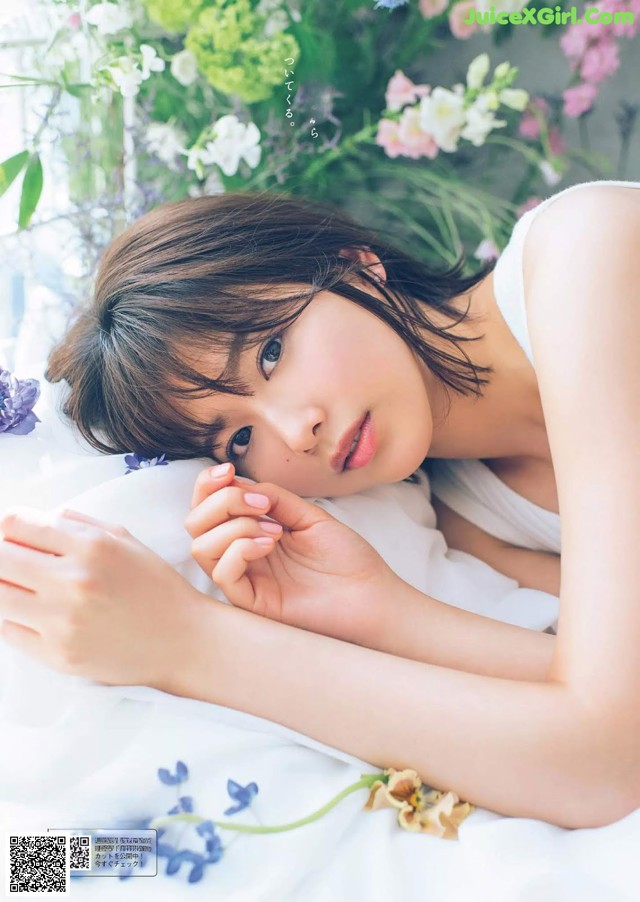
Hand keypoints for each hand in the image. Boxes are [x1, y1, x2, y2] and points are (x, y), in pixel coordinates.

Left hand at [0, 507, 209, 685]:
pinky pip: (8, 630)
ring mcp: (62, 621)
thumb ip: (75, 523)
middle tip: (13, 562)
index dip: (6, 527)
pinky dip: (12, 618)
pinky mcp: (58, 656)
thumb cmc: (154, 587)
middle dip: (1, 555)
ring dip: (4, 587)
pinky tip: (34, 613)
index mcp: (91, 547)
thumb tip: (28, 521)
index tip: (12, 535)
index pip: (15, 524)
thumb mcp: (124, 539)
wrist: (183, 641)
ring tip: (23, 587)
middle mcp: (73, 581)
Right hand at [184, 463, 399, 644]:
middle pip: (194, 523)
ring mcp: (245, 580)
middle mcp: (241, 556)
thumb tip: (236, 482)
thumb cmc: (346, 559)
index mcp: (251, 532)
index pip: (207, 507)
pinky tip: (271, 544)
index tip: (228, 470)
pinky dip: (239, 548)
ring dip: (233, 525)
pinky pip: (221, 573)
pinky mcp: (252, 603)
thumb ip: (273, 498)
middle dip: (220, 501)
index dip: (207, 484)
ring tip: (274, 529)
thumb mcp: (308, 515)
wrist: (373, 596)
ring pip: (200, 547)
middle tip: (262, 504)